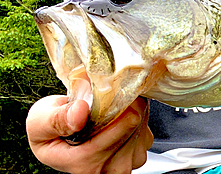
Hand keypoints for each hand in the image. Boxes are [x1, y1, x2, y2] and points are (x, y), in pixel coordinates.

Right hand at [26, 95, 152, 173]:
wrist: (57, 136)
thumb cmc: (49, 128)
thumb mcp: (40, 119)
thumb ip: (57, 117)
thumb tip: (80, 112)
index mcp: (82, 163)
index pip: (116, 132)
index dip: (119, 106)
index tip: (115, 89)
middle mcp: (104, 170)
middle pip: (132, 130)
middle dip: (126, 107)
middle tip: (113, 94)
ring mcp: (121, 166)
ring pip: (140, 134)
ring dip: (133, 114)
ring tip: (115, 107)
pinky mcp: (133, 158)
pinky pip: (145, 137)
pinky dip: (139, 122)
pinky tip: (121, 116)